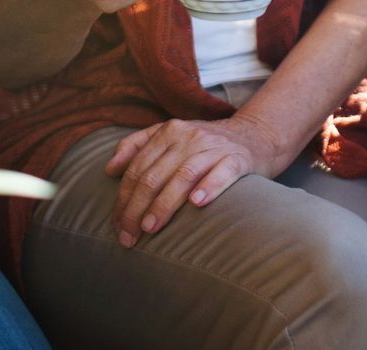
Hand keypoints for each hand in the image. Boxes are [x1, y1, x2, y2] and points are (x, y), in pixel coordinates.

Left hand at [106, 114, 291, 246]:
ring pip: (182, 176)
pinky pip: (222, 172)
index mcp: (168, 131)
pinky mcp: (238, 158)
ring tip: (150, 228)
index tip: (117, 226)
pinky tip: (196, 204)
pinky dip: (208, 187)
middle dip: (136, 208)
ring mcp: (214, 147)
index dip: (123, 199)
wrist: (257, 135)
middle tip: (128, 236)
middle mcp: (188, 137)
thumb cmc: (207, 144)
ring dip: (163, 204)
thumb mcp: (171, 136)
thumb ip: (138, 146)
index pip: (138, 169)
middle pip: (155, 175)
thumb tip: (109, 170)